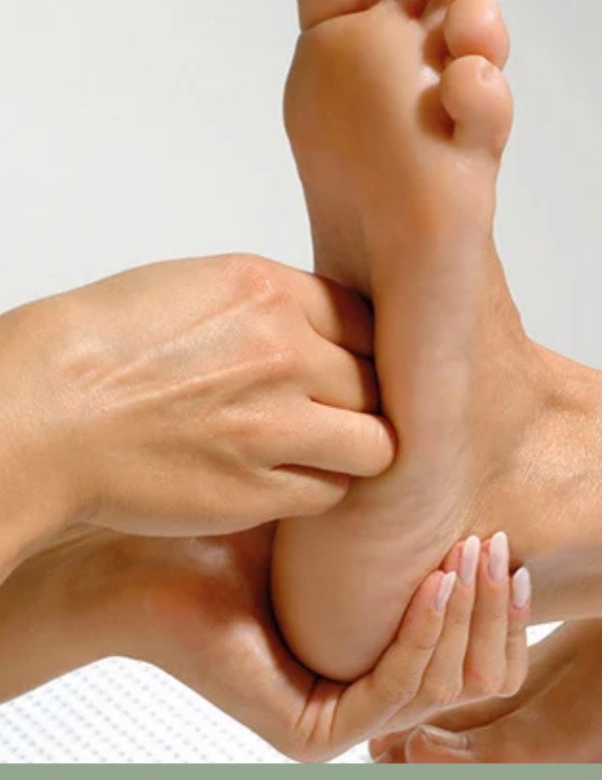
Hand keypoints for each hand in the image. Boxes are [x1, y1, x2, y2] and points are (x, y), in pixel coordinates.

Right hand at [0, 254, 393, 544]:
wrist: (37, 414)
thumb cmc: (100, 348)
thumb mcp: (195, 287)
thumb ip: (273, 304)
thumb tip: (325, 326)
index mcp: (269, 292)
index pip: (371, 319)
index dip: (370, 347)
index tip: (361, 363)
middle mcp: (285, 353)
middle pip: (384, 380)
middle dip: (370, 398)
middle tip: (347, 412)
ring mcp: (275, 425)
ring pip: (377, 444)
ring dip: (359, 449)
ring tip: (328, 451)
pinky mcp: (257, 490)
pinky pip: (333, 492)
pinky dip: (321, 489)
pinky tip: (290, 479)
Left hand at [0, 525, 530, 761]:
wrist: (157, 548)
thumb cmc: (250, 523)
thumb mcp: (360, 518)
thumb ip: (420, 520)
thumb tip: (492, 474)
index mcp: (386, 656)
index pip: (482, 657)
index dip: (508, 609)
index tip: (512, 543)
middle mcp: (368, 696)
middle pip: (475, 675)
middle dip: (497, 608)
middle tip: (497, 541)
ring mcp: (340, 721)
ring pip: (443, 684)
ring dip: (468, 615)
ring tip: (472, 550)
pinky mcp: (312, 734)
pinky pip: (393, 690)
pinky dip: (422, 634)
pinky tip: (435, 579)